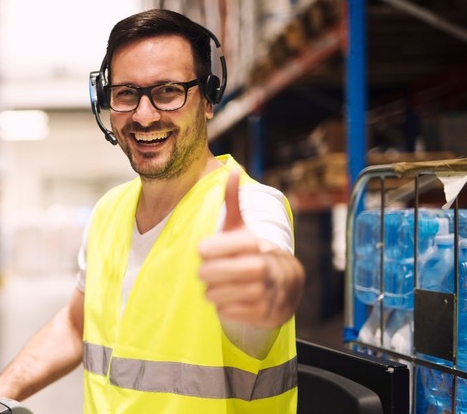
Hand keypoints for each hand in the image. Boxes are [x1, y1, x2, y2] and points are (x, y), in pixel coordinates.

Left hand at [197, 169, 288, 328]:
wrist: (283, 287)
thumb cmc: (251, 254)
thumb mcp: (242, 229)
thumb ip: (233, 203)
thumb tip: (232, 169)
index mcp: (259, 246)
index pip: (237, 245)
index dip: (216, 247)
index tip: (200, 250)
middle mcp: (267, 268)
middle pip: (232, 271)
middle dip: (211, 273)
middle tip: (203, 272)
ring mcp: (268, 292)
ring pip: (229, 294)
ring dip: (214, 291)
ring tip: (213, 286)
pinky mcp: (264, 314)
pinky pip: (233, 312)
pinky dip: (223, 308)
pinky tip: (224, 300)